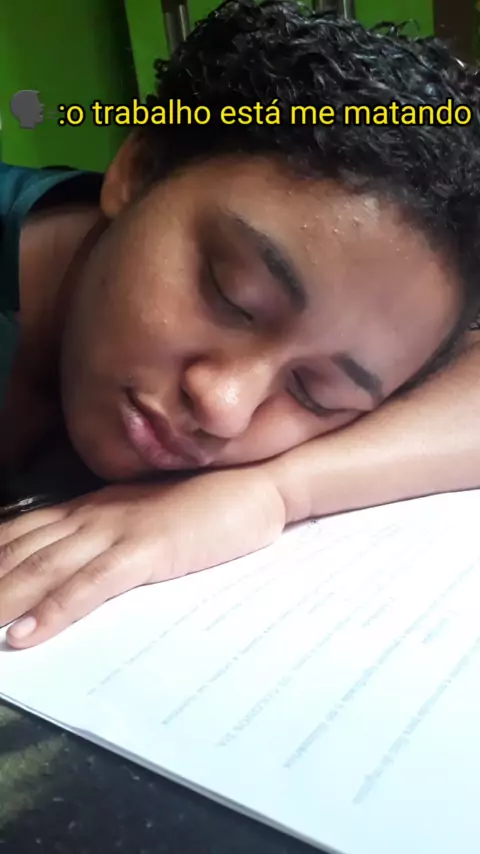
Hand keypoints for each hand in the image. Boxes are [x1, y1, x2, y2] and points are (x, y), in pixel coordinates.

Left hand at [0, 467, 285, 647]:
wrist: (255, 483)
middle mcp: (92, 515)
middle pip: (18, 553)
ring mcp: (118, 530)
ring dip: (0, 601)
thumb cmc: (204, 504)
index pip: (19, 534)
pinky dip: (54, 610)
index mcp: (89, 508)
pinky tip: (25, 636)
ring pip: (42, 570)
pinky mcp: (148, 549)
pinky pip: (92, 584)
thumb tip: (73, 562)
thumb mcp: (142, 518)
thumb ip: (106, 535)